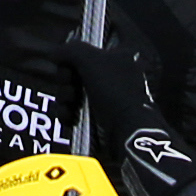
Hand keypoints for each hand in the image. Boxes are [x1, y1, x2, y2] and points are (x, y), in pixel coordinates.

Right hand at [76, 40, 195, 195]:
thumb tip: (57, 52)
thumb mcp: (93, 63)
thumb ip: (72, 50)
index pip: (86, 50)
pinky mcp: (109, 127)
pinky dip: (74, 120)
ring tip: (70, 115)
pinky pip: (82, 117)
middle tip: (68, 97)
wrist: (137, 144)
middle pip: (78, 75)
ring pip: (77, 97)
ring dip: (67, 104)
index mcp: (120, 59)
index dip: (72, 60)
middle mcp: (119, 78)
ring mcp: (114, 104)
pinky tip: (73, 125)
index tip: (67, 72)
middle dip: (66, 86)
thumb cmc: (119, 98)